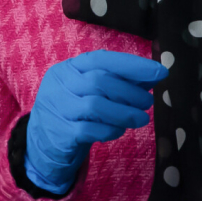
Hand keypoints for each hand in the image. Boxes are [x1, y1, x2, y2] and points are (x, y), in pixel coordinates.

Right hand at [28, 51, 169, 193]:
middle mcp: (59, 85)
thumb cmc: (74, 110)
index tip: (159, 72)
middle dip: (131, 92)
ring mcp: (57, 109)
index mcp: (68, 68)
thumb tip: (154, 75)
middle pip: (99, 81)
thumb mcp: (90, 90)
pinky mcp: (60, 133)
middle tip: (148, 102)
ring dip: (125, 113)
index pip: (101, 60)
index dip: (132, 65)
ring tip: (141, 119)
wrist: (42, 141)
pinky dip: (111, 130)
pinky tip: (119, 130)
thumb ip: (117, 80)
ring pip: (95, 106)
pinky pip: (90, 130)